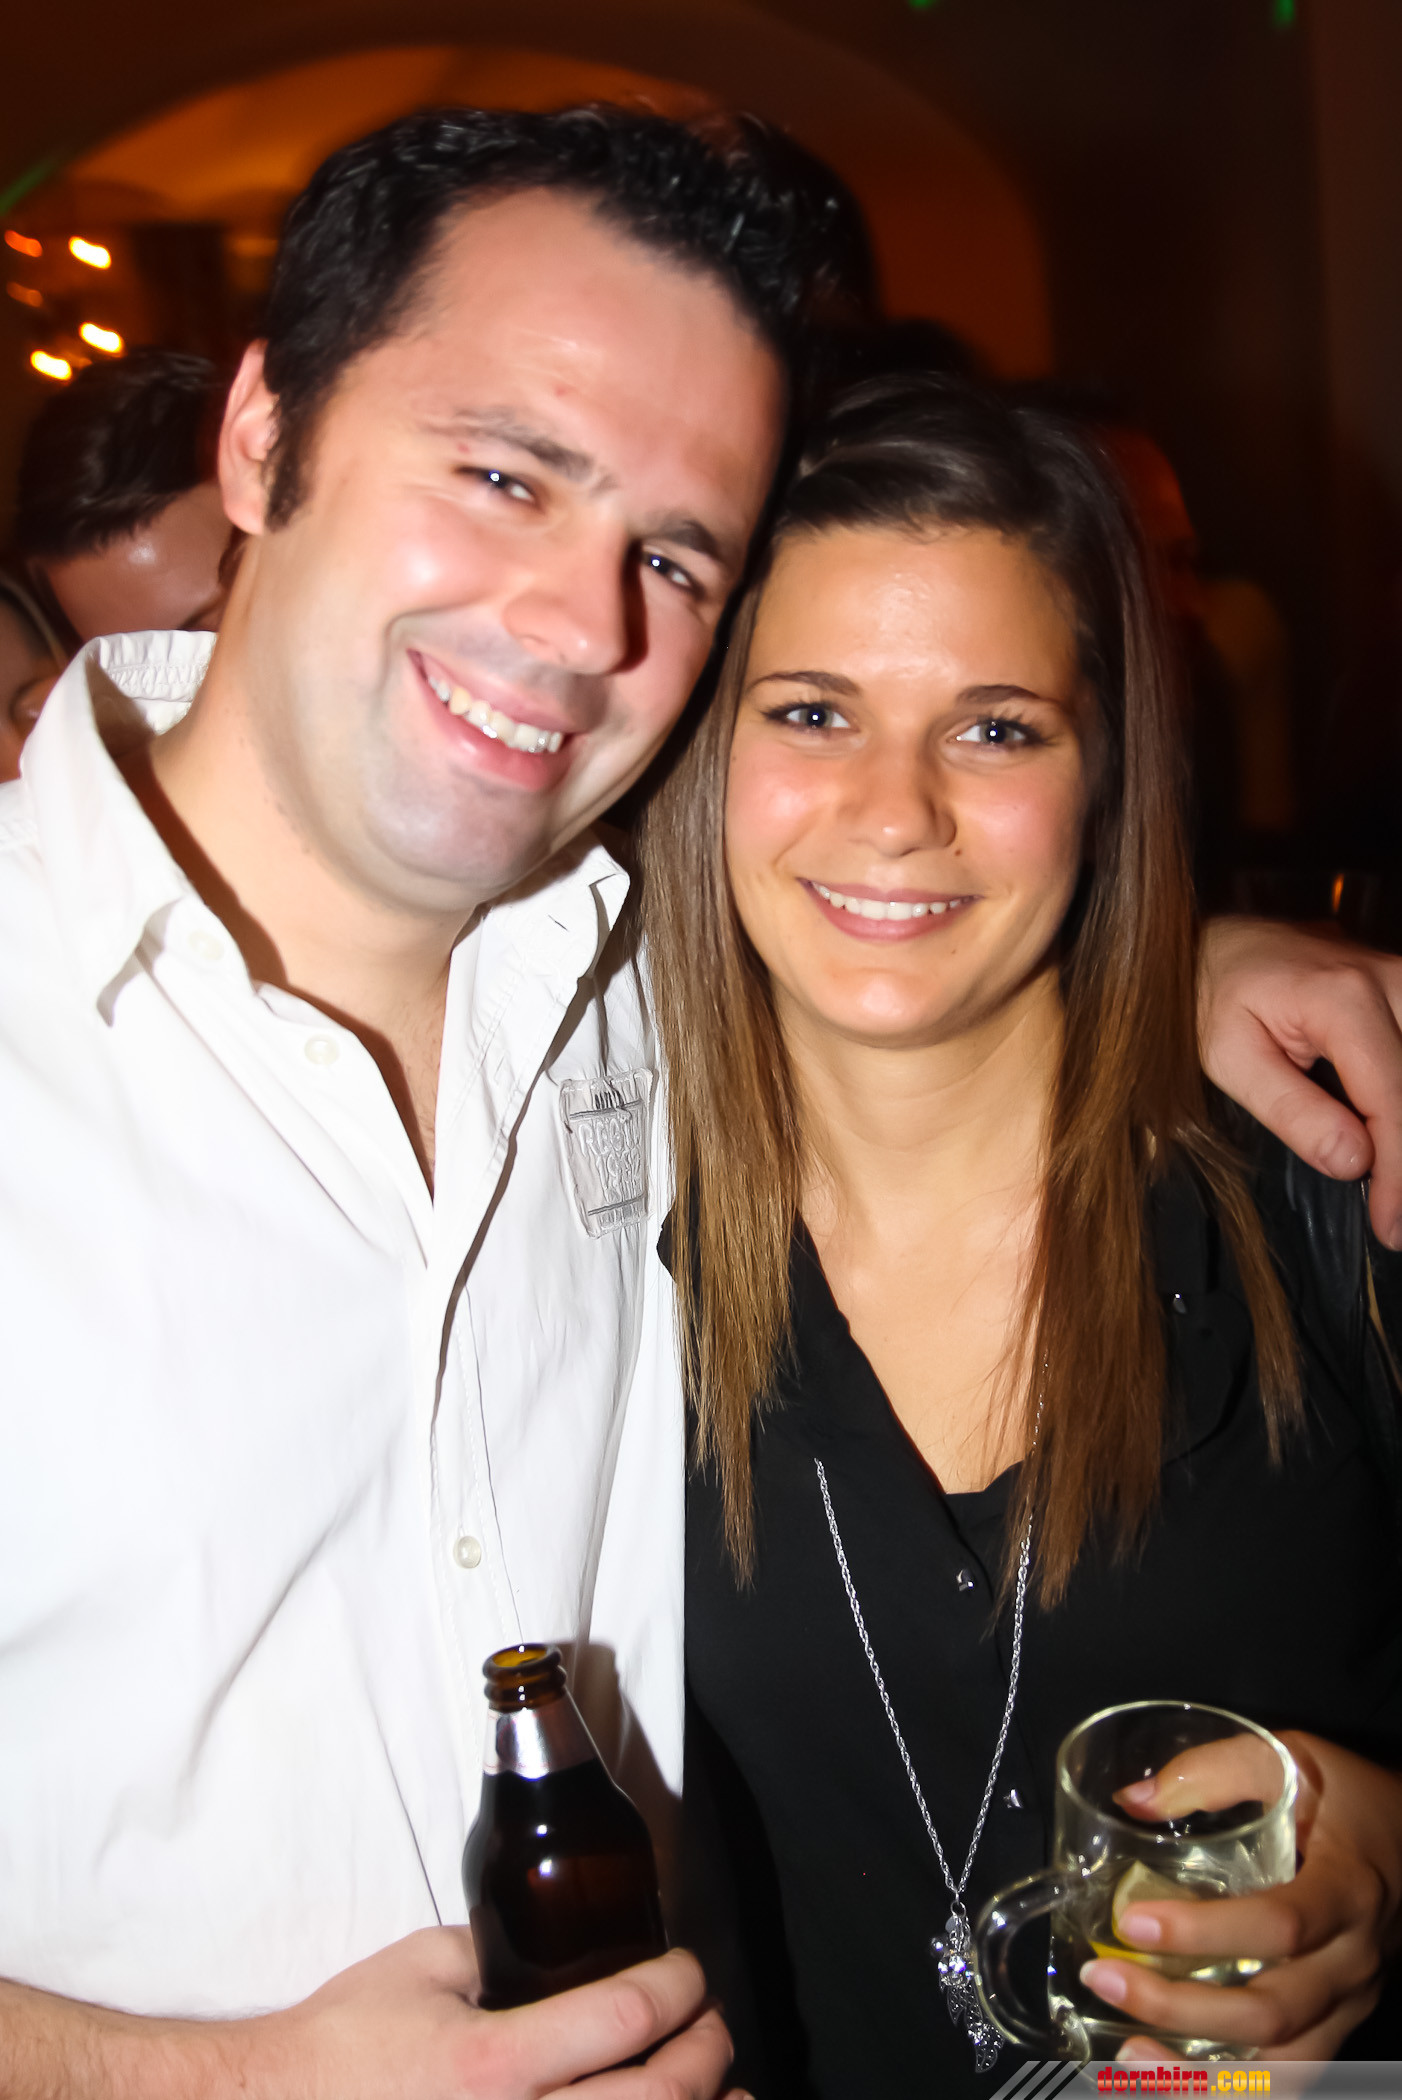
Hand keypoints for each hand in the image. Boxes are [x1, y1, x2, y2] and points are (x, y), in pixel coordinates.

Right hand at [247, 1930, 736, 2098]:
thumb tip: (563, 1935)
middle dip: (706, 2053)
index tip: (689, 1970)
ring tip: (729, 2093)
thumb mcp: (422, 1965)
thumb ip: (499, 1949)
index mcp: (494, 2062)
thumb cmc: (345, 2043)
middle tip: (714, 2022)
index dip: (679, 1985)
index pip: (625, 2016)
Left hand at [1081, 1732, 1401, 2058]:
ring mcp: (1350, 2003)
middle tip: (1105, 1979)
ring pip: (1285, 2066)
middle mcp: (1354, 1961)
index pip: (1280, 1926)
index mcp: (1347, 1891)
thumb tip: (1134, 1800)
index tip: (1135, 1923)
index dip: (1205, 1932)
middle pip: (1272, 2010)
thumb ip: (1215, 1771)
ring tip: (1130, 2056)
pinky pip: (1291, 2077)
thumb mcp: (1293, 1759)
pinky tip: (1172, 2077)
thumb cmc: (1352, 1799)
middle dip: (1180, 2006)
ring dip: (1204, 2074)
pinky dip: (1233, 2090)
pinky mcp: (1339, 2025)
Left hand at [1197, 917, 1401, 1247]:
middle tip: (1398, 1221)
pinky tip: (1391, 1148)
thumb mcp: (1229, 1059)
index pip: (1394, 1103)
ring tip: (1395, 1192)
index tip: (1392, 1226)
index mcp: (1344, 999)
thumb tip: (1353, 1162)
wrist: (1217, 941)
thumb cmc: (1214, 996)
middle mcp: (1391, 981)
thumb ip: (1291, 1111)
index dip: (1400, 1176)